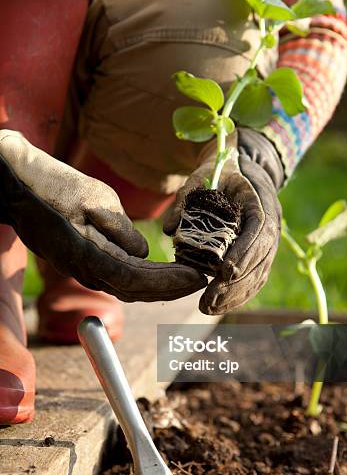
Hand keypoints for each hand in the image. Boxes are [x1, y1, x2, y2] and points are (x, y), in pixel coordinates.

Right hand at [0, 130, 206, 300]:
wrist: (16, 185)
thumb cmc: (52, 185)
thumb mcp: (91, 197)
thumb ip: (118, 228)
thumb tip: (143, 252)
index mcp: (85, 255)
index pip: (136, 280)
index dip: (168, 282)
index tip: (196, 276)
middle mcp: (83, 269)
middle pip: (135, 290)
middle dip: (171, 288)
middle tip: (201, 280)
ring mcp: (81, 267)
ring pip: (127, 286)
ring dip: (159, 285)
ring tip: (188, 278)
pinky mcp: (82, 259)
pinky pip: (118, 275)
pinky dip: (143, 277)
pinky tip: (160, 271)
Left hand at [163, 128, 282, 313]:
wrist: (242, 170)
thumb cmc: (220, 171)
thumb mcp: (202, 175)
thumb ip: (186, 197)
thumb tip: (169, 229)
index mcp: (260, 202)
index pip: (260, 230)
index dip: (245, 253)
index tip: (225, 272)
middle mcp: (270, 224)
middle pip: (261, 260)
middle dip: (236, 284)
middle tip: (209, 300)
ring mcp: (268, 241)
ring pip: (259, 274)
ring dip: (236, 295)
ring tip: (209, 308)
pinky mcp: (260, 254)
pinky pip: (255, 278)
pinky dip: (239, 295)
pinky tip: (219, 306)